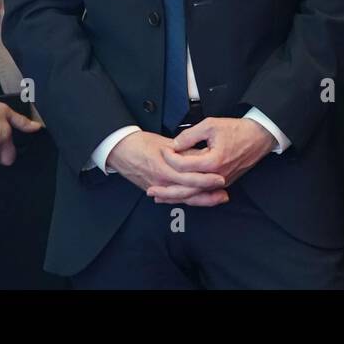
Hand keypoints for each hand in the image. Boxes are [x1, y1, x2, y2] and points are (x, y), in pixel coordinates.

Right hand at [107, 131, 228, 205]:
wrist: (119, 150)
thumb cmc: (140, 143)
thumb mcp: (164, 142)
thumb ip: (183, 150)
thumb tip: (202, 154)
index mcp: (165, 167)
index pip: (190, 177)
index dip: (206, 179)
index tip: (221, 178)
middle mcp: (161, 181)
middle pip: (189, 192)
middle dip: (208, 195)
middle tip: (224, 194)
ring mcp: (157, 188)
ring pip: (182, 198)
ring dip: (201, 200)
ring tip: (217, 199)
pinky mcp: (154, 190)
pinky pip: (173, 199)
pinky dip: (187, 200)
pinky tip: (198, 201)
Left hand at [156, 117, 275, 203]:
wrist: (259, 137)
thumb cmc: (237, 129)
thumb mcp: (211, 125)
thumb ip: (190, 135)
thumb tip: (174, 145)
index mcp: (213, 161)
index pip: (184, 165)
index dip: (170, 157)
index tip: (163, 150)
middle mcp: (217, 176)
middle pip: (187, 188)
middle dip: (167, 191)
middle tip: (150, 190)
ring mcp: (222, 181)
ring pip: (195, 194)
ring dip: (177, 198)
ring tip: (160, 198)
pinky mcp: (224, 183)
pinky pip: (204, 193)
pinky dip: (190, 196)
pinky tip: (179, 196)